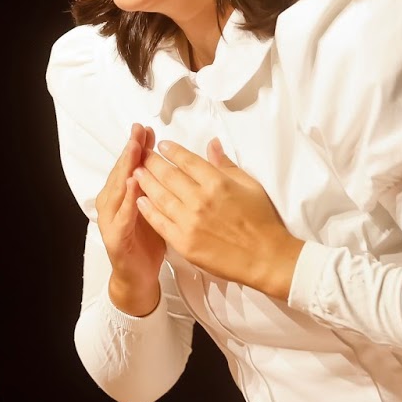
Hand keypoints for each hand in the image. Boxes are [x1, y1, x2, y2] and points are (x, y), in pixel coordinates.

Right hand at [95, 123, 165, 316]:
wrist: (138, 277)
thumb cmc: (148, 240)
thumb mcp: (157, 207)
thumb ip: (161, 184)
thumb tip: (173, 159)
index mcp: (125, 195)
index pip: (131, 164)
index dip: (138, 146)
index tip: (147, 128)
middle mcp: (114, 203)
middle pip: (123, 171)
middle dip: (131, 150)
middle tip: (138, 131)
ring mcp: (112, 220)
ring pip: (118, 189)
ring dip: (125, 168)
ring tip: (133, 150)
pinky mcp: (115, 237)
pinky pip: (123, 216)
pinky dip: (127, 200)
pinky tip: (132, 185)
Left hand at [134, 139, 303, 299]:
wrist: (265, 257)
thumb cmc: (262, 220)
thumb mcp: (249, 185)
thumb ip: (226, 164)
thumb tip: (212, 144)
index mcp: (217, 182)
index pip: (187, 160)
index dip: (171, 151)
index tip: (161, 145)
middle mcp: (200, 199)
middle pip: (168, 175)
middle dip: (152, 163)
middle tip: (141, 156)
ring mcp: (190, 221)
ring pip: (160, 196)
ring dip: (145, 182)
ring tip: (136, 173)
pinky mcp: (184, 242)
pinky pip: (160, 222)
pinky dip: (148, 210)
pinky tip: (140, 200)